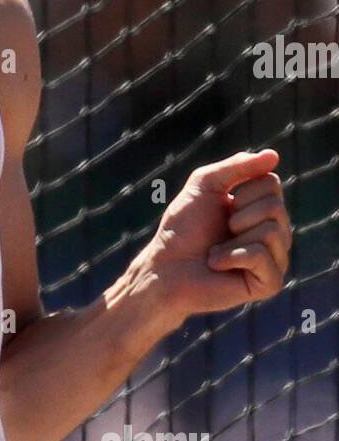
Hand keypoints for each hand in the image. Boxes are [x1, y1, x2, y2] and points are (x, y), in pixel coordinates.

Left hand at [139, 149, 291, 323]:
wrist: (165, 268)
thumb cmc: (182, 229)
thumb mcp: (205, 185)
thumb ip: (237, 166)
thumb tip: (274, 155)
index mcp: (261, 208)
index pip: (272, 183)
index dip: (242, 190)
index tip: (223, 204)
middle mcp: (274, 233)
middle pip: (276, 206)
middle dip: (239, 214)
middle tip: (221, 230)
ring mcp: (274, 259)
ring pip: (273, 232)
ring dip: (235, 238)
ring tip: (217, 250)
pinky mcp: (268, 284)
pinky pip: (262, 257)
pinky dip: (232, 257)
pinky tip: (218, 265)